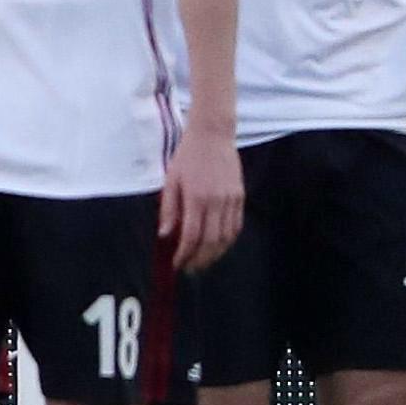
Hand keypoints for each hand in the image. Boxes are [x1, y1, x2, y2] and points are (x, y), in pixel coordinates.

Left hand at [159, 128, 244, 271]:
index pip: (192, 235)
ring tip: (203, 262)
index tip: (177, 264)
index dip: (185, 254)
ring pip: (227, 237)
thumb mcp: (171, 180)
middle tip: (189, 269)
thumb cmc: (187, 157)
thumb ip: (168, 209)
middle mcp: (217, 201)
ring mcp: (232, 199)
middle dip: (200, 259)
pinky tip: (217, 246)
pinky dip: (227, 240)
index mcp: (196, 197)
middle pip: (211, 241)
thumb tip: (165, 235)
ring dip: (215, 254)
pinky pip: (236, 225)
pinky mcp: (240, 196)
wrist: (213, 135)